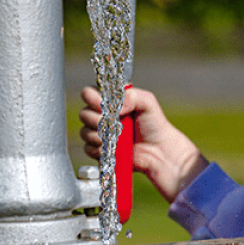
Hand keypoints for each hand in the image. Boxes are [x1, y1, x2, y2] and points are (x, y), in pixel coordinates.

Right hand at [78, 85, 208, 203]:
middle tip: (110, 123)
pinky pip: (88, 149)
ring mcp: (100, 133)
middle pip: (84, 113)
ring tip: (114, 138)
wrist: (159, 150)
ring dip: (97, 135)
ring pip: (84, 132)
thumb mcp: (147, 102)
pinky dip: (97, 149)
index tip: (103, 106)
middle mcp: (102, 116)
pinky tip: (111, 149)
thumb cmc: (154, 124)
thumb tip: (114, 106)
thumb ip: (131, 96)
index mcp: (111, 101)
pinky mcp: (100, 150)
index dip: (92, 99)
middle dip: (95, 119)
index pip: (89, 94)